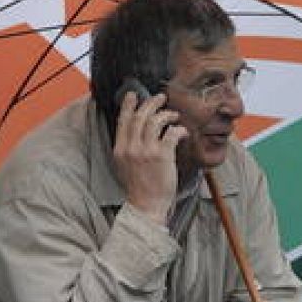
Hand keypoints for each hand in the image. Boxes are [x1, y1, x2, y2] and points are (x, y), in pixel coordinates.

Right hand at [112, 88, 185, 224]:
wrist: (146, 207)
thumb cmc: (138, 188)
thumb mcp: (124, 166)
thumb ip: (128, 148)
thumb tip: (136, 130)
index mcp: (120, 149)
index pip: (123, 121)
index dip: (128, 105)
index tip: (133, 94)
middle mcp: (131, 148)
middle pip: (139, 116)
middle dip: (150, 103)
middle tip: (160, 97)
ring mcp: (146, 152)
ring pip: (155, 121)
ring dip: (166, 114)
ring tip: (173, 114)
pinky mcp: (162, 156)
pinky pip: (170, 134)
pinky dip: (178, 129)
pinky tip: (182, 131)